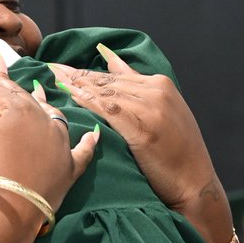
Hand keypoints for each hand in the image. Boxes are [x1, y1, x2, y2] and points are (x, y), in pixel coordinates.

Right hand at [0, 57, 98, 218]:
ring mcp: (59, 142)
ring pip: (52, 114)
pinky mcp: (69, 166)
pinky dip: (88, 142)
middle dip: (7, 81)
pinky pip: (82, 151)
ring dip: (44, 101)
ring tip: (39, 88)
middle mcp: (41, 119)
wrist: (7, 210)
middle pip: (21, 96)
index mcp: (15, 108)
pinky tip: (93, 133)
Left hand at [48, 45, 231, 242]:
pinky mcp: (143, 127)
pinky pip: (108, 109)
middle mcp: (156, 90)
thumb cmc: (177, 153)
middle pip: (107, 80)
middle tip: (49, 66)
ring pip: (105, 92)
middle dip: (76, 74)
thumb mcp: (163, 113)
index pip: (115, 74)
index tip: (62, 66)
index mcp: (160, 84)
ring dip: (77, 84)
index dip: (86, 71)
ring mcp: (150, 107)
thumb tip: (110, 61)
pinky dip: (87, 101)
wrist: (194, 181)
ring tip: (53, 78)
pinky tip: (69, 96)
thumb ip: (137, 88)